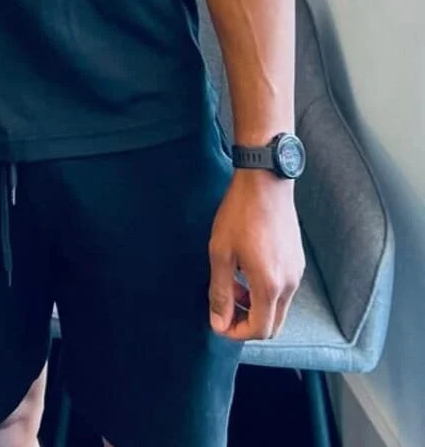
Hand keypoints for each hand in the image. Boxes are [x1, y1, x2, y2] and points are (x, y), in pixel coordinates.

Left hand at [208, 170, 304, 340]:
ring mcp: (297, 272)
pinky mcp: (298, 261)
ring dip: (255, 305)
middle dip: (247, 322)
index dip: (237, 333)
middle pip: (273, 324)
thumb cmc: (240, 214)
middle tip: (224, 306)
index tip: (219, 322)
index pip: (260, 330)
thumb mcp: (221, 253)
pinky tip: (246, 269)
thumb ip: (220, 292)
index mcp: (270, 286)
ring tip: (232, 282)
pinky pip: (283, 289)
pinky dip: (265, 291)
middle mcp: (290, 284)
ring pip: (278, 307)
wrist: (265, 182)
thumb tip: (218, 323)